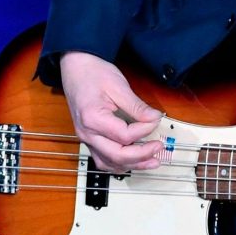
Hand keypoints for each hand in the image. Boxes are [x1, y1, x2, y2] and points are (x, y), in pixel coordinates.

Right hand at [59, 51, 162, 172]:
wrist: (76, 69)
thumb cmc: (93, 74)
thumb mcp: (119, 87)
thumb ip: (137, 107)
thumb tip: (154, 118)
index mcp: (93, 118)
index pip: (125, 135)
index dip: (145, 130)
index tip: (156, 119)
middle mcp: (87, 133)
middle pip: (117, 155)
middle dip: (142, 155)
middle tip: (159, 147)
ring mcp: (86, 138)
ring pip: (109, 163)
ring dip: (132, 165)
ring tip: (152, 161)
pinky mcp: (89, 139)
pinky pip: (103, 159)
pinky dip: (119, 163)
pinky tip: (134, 161)